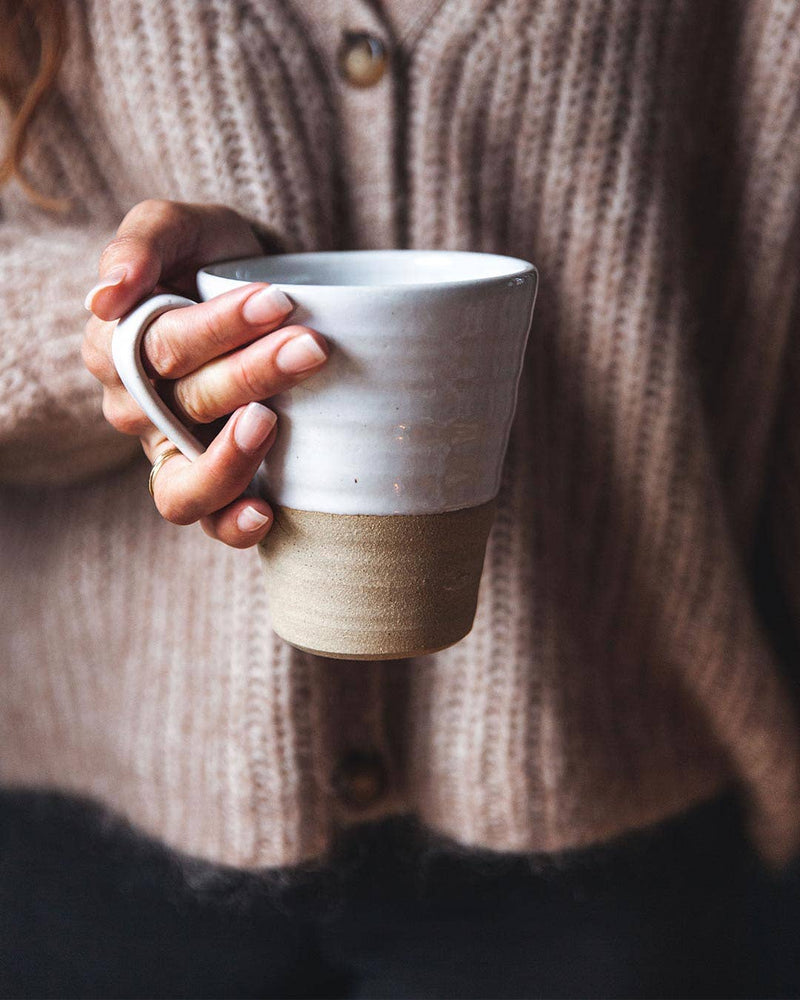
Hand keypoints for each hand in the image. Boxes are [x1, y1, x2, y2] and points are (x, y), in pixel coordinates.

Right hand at [82, 199, 328, 547]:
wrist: (263, 290)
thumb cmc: (215, 257)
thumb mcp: (181, 227)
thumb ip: (141, 244)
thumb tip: (103, 298)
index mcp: (115, 347)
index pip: (161, 345)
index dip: (219, 327)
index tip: (278, 299)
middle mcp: (136, 409)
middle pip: (187, 402)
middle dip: (253, 373)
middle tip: (311, 346)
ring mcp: (171, 453)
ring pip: (187, 478)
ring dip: (235, 456)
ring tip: (274, 421)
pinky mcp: (211, 484)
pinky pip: (207, 520)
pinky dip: (230, 524)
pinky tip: (263, 513)